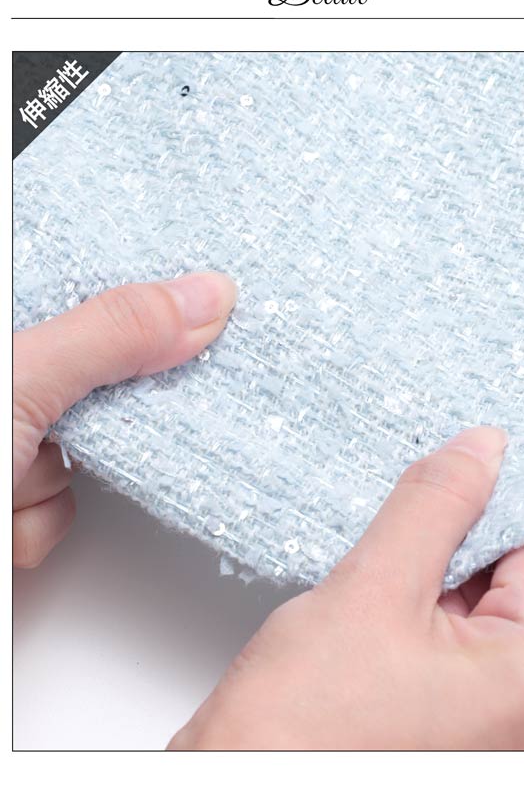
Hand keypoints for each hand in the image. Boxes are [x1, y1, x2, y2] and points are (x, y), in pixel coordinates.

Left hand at [13, 272, 236, 567]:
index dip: (145, 303)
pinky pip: (55, 511)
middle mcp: (21, 385)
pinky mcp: (14, 500)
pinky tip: (6, 518)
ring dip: (50, 484)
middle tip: (89, 412)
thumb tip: (208, 297)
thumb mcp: (21, 381)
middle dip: (93, 414)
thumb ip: (110, 335)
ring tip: (11, 477)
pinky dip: (37, 525)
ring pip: (78, 457)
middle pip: (96, 382)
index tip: (205, 308)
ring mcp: (15, 446)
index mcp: (19, 330)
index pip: (91, 294)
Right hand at [169, 427, 523, 750]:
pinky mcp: (479, 749)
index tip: (436, 489)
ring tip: (377, 615)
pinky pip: (474, 662)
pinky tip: (381, 646)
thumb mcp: (371, 590)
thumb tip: (481, 450)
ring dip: (437, 596)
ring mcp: (516, 745)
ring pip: (490, 621)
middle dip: (455, 557)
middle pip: (518, 586)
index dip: (482, 505)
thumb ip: (436, 506)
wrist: (240, 797)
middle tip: (390, 566)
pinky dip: (433, 635)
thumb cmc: (298, 734)